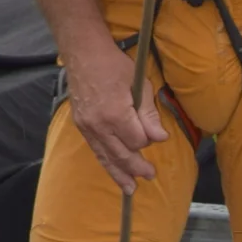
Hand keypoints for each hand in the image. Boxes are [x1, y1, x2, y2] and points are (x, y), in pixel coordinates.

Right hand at [66, 37, 168, 189]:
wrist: (83, 53)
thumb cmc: (114, 65)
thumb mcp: (139, 84)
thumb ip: (149, 114)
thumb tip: (160, 138)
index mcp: (116, 114)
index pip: (137, 141)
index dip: (148, 140)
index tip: (154, 133)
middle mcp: (99, 125)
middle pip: (121, 154)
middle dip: (136, 167)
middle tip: (150, 176)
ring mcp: (87, 127)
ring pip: (106, 156)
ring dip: (119, 173)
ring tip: (130, 189)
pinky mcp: (81, 125)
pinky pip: (95, 149)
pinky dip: (105, 162)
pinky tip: (113, 170)